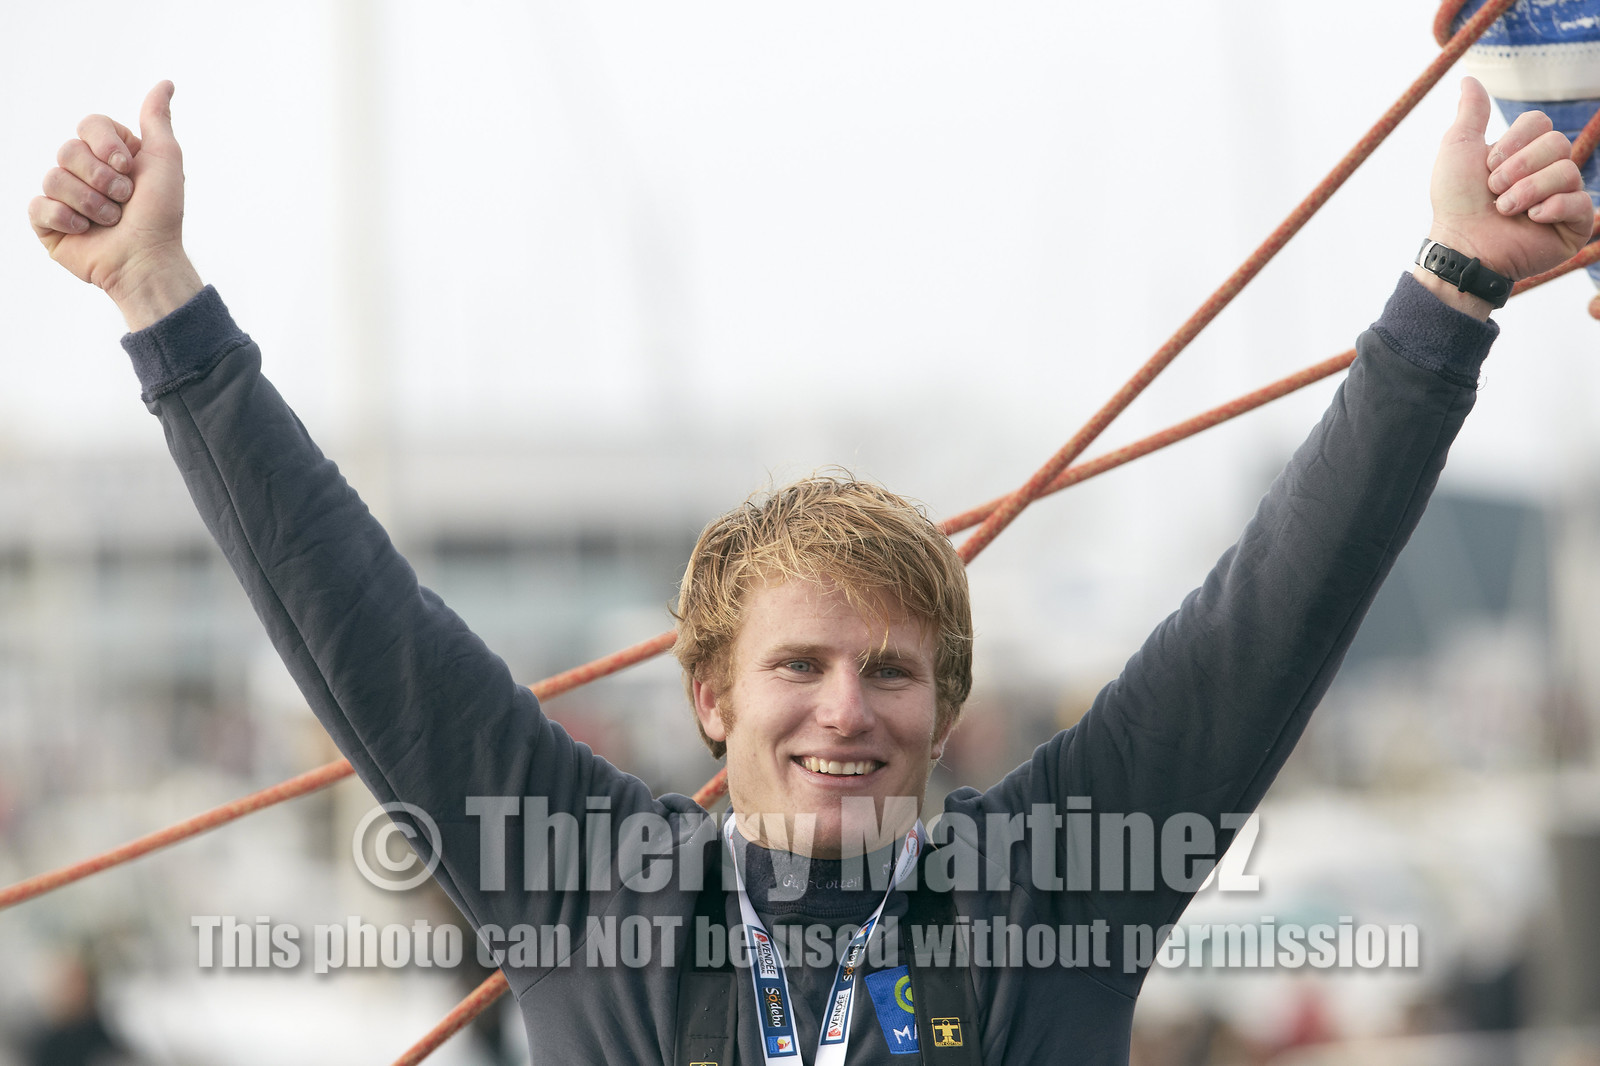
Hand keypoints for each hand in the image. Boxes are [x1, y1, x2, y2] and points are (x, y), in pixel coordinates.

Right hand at [28, 81, 200, 329]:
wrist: (147, 260)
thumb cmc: (161, 213)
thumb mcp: (165, 159)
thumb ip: (157, 119)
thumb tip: (166, 83)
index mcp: (109, 154)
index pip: (89, 124)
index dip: (105, 144)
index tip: (127, 166)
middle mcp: (85, 172)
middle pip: (68, 150)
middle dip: (101, 178)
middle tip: (124, 199)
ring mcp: (64, 197)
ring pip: (52, 176)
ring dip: (90, 202)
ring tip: (110, 220)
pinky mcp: (48, 223)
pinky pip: (38, 205)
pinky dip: (66, 218)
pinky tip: (86, 231)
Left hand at [1422, 77, 1592, 313]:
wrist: (1460, 245)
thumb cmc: (1456, 202)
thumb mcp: (1458, 149)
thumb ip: (1471, 114)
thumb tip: (1469, 79)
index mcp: (1526, 153)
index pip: (1540, 122)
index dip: (1512, 143)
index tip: (1486, 166)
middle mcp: (1548, 172)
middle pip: (1557, 143)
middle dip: (1517, 168)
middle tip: (1494, 191)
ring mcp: (1564, 198)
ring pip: (1568, 171)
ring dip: (1527, 191)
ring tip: (1504, 210)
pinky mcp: (1573, 225)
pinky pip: (1581, 202)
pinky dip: (1551, 209)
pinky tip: (1532, 221)